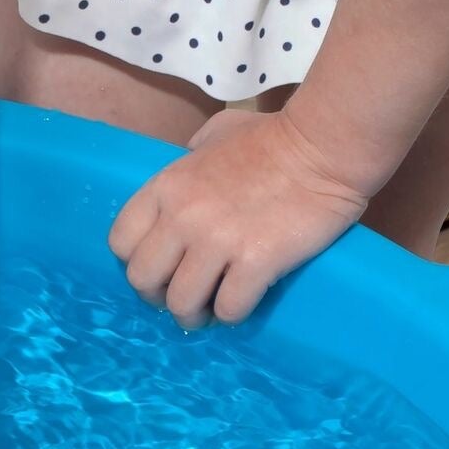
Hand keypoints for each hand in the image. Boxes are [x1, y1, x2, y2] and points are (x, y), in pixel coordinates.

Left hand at [108, 108, 371, 329]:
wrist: (328, 143)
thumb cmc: (274, 136)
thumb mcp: (217, 133)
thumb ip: (192, 153)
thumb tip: (187, 158)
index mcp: (167, 187)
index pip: (120, 242)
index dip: (135, 260)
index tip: (157, 266)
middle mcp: (182, 217)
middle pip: (142, 280)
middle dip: (157, 295)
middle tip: (181, 295)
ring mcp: (217, 241)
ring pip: (181, 303)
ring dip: (193, 314)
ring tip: (209, 310)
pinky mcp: (255, 261)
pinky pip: (228, 308)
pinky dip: (232, 314)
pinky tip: (240, 305)